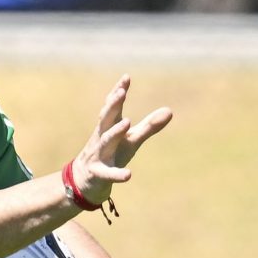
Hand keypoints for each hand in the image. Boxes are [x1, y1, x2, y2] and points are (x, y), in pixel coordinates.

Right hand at [72, 75, 172, 205]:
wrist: (86, 179)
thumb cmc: (112, 154)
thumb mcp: (132, 140)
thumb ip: (149, 126)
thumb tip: (170, 110)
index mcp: (110, 127)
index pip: (113, 107)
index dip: (118, 92)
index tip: (126, 78)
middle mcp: (101, 137)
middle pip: (106, 119)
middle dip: (112, 106)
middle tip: (121, 93)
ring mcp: (98, 155)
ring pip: (105, 142)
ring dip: (114, 132)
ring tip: (127, 122)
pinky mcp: (98, 173)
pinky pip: (107, 174)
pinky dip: (116, 174)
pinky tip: (128, 175)